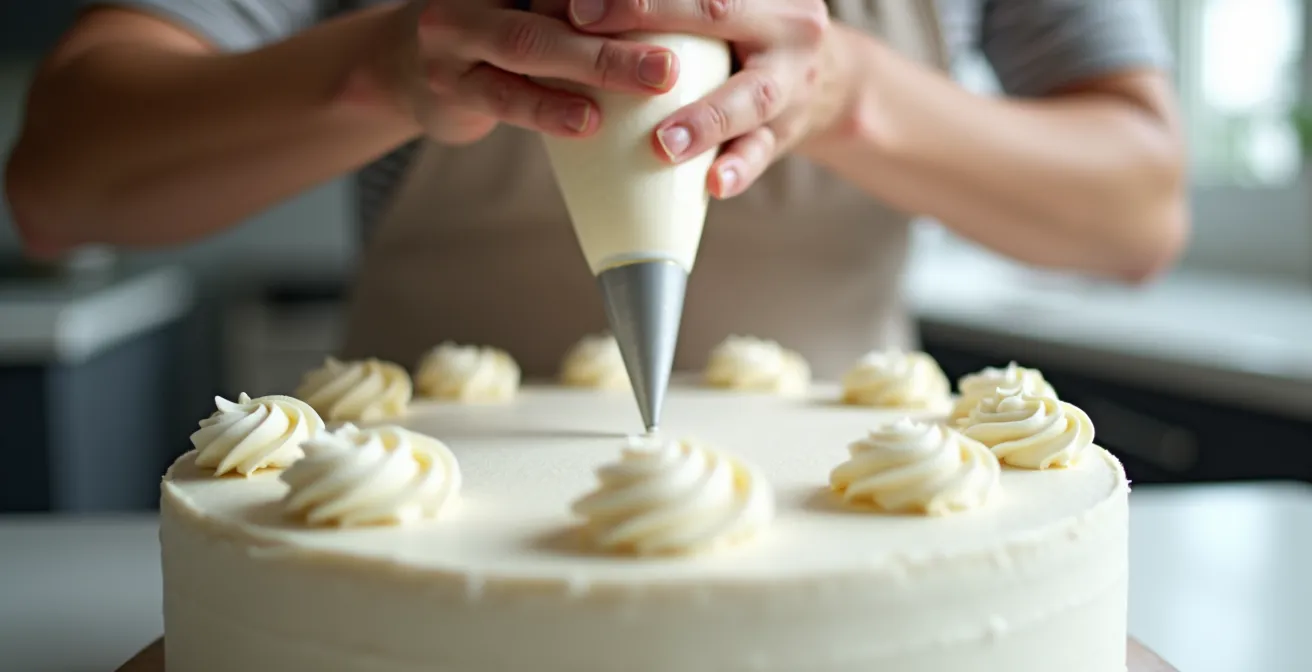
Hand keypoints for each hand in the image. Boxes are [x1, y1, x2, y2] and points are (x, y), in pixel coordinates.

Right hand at [365, 0, 681, 143]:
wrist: (399, 72)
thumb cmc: (492, 36)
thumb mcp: (527, 7)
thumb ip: (578, 13)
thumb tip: (663, 14)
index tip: (671, 4)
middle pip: (555, 2)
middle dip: (619, 22)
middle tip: (675, 51)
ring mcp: (454, 34)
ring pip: (530, 45)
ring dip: (597, 64)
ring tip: (653, 79)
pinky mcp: (448, 85)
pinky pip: (505, 98)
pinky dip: (550, 109)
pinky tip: (587, 121)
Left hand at [558, 0, 845, 197]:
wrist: (827, 81)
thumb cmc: (744, 40)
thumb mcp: (721, 13)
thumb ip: (671, 13)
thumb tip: (574, 7)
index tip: (580, 7)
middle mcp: (785, 24)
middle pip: (720, 14)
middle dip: (655, 22)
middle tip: (594, 49)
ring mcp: (790, 83)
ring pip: (750, 99)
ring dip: (704, 121)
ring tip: (662, 145)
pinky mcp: (787, 132)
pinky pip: (763, 152)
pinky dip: (738, 169)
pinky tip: (715, 183)